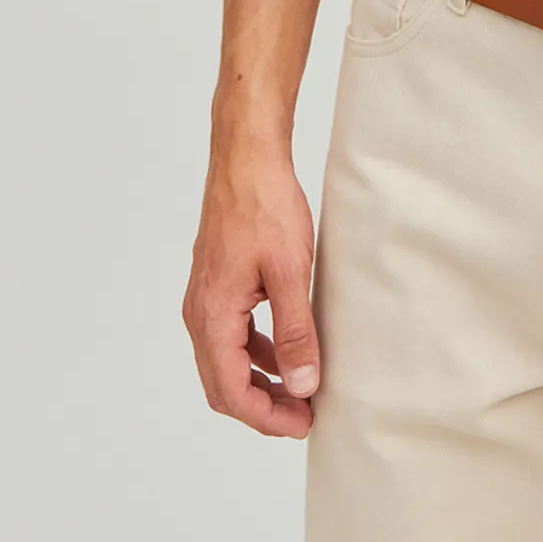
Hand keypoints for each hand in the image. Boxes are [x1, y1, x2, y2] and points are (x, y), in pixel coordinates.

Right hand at [183, 151, 319, 437]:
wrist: (246, 158)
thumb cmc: (265, 206)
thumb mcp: (290, 271)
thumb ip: (294, 332)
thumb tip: (301, 385)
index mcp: (212, 317)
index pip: (231, 393)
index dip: (267, 418)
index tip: (303, 424)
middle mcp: (200, 314)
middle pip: (223, 386)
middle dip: (262, 408)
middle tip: (303, 416)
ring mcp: (206, 299)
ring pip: (226, 362)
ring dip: (260, 382)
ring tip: (300, 390)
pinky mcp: (217, 285)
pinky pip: (232, 335)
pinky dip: (257, 352)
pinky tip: (287, 351)